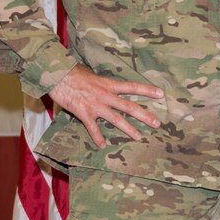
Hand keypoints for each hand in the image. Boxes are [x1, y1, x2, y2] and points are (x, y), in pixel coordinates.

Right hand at [48, 64, 162, 147]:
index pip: (133, 87)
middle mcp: (106, 95)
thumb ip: (104, 84)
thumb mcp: (95, 76)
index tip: (161, 94)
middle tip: (157, 123)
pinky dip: (97, 137)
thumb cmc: (75, 74)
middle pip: (129, 106)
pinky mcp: (84, 113)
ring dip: (128, 129)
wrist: (57, 75)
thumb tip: (111, 87)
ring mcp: (96, 105)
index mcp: (110, 84)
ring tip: (138, 137)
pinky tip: (103, 145)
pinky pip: (93, 128)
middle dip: (144, 115)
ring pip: (116, 119)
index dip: (147, 90)